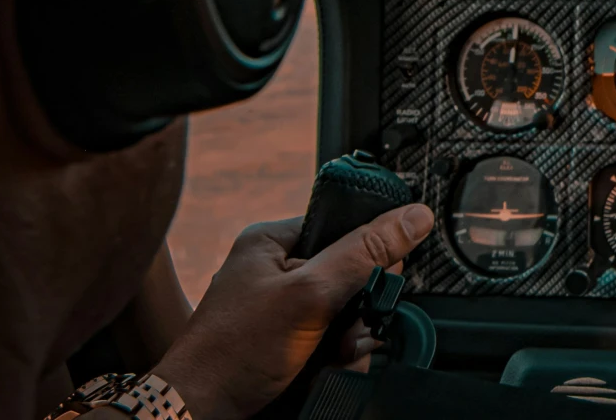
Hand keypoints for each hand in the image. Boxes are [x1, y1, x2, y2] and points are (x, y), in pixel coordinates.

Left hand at [147, 203, 432, 419]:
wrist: (200, 413)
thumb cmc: (234, 351)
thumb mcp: (310, 294)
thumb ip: (364, 253)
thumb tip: (416, 215)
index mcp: (274, 240)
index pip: (345, 226)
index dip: (369, 253)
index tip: (378, 281)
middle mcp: (278, 269)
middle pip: (351, 272)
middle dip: (361, 306)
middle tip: (352, 327)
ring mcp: (282, 307)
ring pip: (346, 310)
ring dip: (354, 335)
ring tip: (340, 353)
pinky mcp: (287, 340)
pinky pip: (333, 337)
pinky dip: (340, 354)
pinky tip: (333, 366)